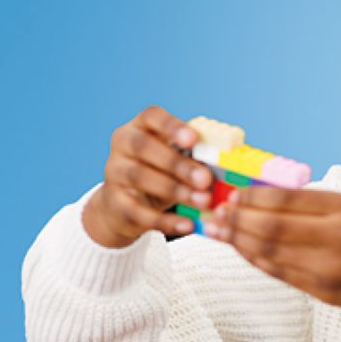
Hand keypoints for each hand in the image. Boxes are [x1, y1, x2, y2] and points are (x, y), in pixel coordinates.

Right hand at [82, 105, 215, 248]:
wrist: (123, 206)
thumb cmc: (159, 173)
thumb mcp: (174, 158)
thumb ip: (194, 154)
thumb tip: (227, 160)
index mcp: (139, 127)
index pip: (151, 116)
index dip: (172, 126)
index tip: (193, 139)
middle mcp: (122, 146)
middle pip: (144, 147)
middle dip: (178, 164)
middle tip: (206, 179)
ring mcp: (114, 174)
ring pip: (141, 178)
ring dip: (175, 190)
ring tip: (203, 201)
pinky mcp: (115, 204)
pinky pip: (139, 212)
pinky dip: (166, 221)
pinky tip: (188, 224)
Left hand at [203, 186, 340, 324]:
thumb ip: (308, 205)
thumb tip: (258, 199)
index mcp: (340, 208)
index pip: (285, 199)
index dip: (251, 198)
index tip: (231, 195)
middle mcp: (334, 237)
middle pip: (271, 227)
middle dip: (236, 220)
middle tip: (213, 215)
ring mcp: (328, 269)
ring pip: (270, 253)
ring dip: (239, 242)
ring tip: (218, 232)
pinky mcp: (324, 293)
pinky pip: (281, 274)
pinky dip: (257, 261)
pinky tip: (243, 251)